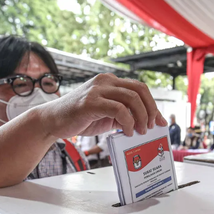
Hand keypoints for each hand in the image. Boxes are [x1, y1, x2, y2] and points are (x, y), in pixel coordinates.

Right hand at [38, 74, 166, 138]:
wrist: (53, 121)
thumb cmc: (80, 118)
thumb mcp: (108, 115)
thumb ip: (125, 115)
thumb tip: (148, 123)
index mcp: (110, 82)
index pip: (140, 88)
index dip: (153, 105)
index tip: (159, 122)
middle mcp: (105, 81)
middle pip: (140, 90)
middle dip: (150, 110)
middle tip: (150, 127)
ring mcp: (98, 90)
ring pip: (132, 98)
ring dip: (141, 117)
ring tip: (140, 131)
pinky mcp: (91, 102)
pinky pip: (119, 109)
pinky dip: (128, 122)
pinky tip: (127, 132)